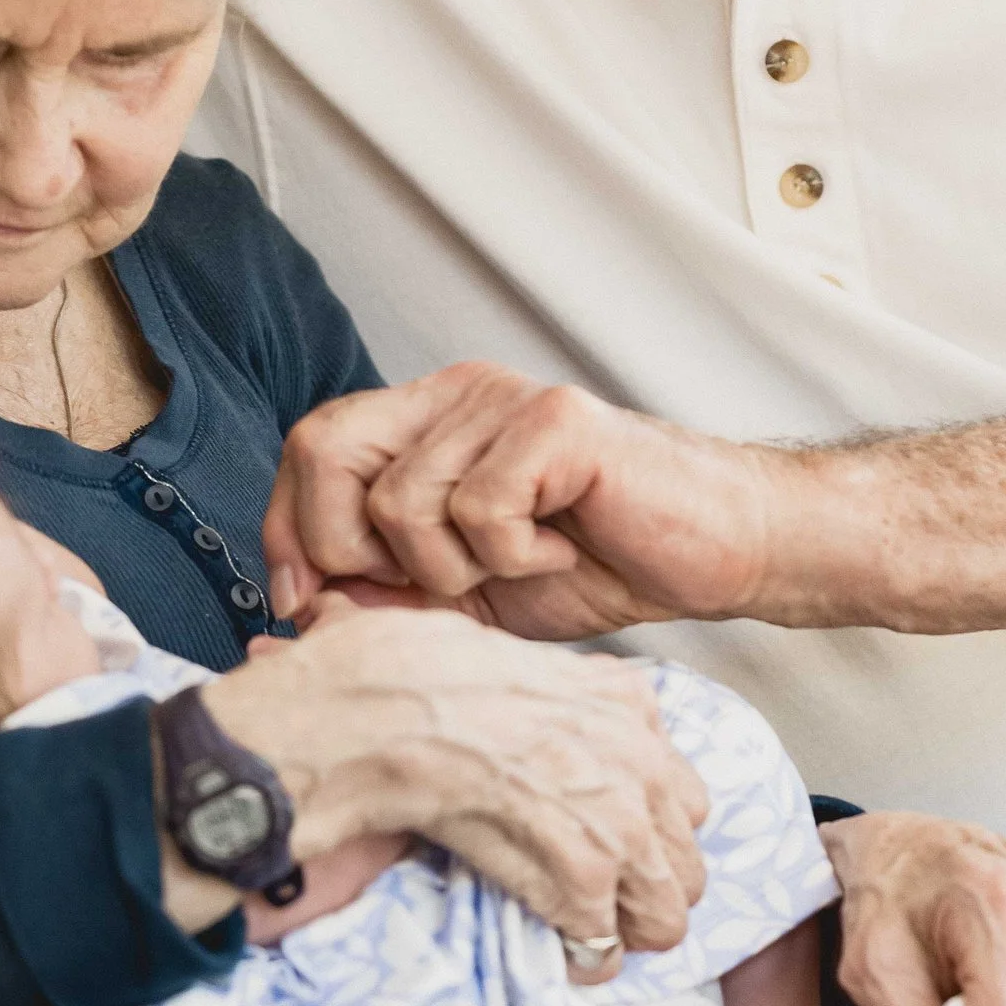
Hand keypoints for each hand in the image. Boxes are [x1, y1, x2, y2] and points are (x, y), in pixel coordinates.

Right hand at [194, 605, 710, 969]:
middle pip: (685, 860)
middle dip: (644, 886)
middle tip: (599, 900)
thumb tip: (537, 729)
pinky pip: (602, 945)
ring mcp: (621, 821)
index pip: (680, 792)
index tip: (608, 842)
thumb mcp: (514, 659)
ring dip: (622, 929)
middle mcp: (643, 761)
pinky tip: (551, 946)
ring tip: (581, 932)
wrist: (389, 709)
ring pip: (664, 915)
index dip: (645, 825)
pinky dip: (577, 956)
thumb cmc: (420, 670)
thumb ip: (556, 701)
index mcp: (628, 703)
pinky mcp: (585, 874)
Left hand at [265, 366, 782, 639]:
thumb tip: (301, 610)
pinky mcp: (555, 422)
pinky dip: (513, 558)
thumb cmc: (597, 564)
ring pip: (401, 500)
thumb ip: (386, 594)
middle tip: (427, 587)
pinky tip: (561, 552)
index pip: (310, 445)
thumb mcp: (467, 596)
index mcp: (426, 421)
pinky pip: (478, 509)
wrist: (716, 552)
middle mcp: (455, 395)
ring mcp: (504, 400)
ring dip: (453, 569)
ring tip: (522, 565)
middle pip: (326, 447)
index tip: (306, 599)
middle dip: (345, 547)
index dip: (288, 525)